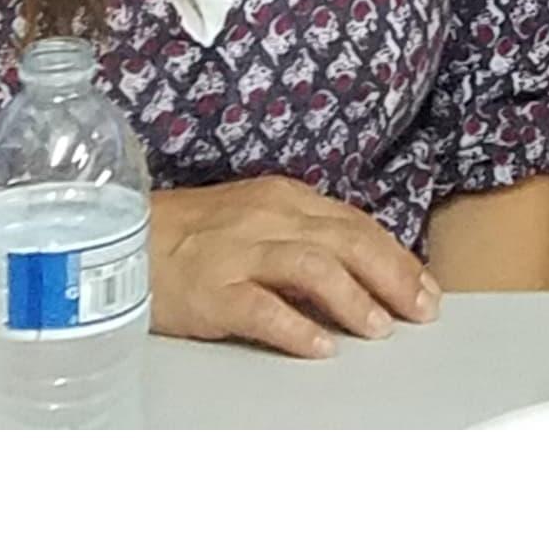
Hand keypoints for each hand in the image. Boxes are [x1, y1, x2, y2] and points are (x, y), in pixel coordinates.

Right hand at [151, 176, 442, 359]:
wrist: (122, 244)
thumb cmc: (192, 236)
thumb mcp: (257, 221)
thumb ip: (304, 239)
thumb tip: (361, 273)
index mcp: (285, 199)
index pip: (355, 224)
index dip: (396, 257)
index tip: (426, 288)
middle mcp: (267, 218)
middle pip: (346, 240)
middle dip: (392, 275)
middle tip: (421, 310)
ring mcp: (238, 252)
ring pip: (312, 266)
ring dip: (353, 298)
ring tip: (379, 330)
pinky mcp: (211, 290)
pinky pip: (262, 307)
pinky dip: (296, 327)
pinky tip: (320, 348)